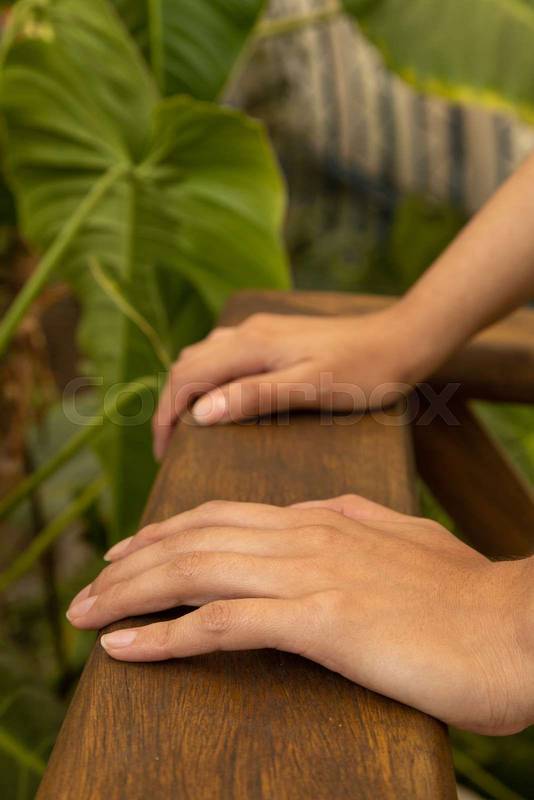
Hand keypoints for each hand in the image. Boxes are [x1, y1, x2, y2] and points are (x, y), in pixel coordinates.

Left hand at [67, 494, 532, 734]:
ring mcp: (312, 573)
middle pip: (197, 539)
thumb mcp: (407, 541)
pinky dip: (166, 634)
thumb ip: (359, 521)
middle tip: (91, 582)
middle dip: (134, 562)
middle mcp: (309, 535)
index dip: (171, 532)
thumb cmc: (469, 597)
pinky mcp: (321, 619)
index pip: (226, 518)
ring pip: (196, 572)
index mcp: (326, 518)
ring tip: (84, 612)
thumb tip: (324, 511)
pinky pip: (223, 624)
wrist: (520, 624)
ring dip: (131, 593)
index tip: (132, 552)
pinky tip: (125, 645)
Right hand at [152, 305, 429, 459]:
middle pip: (188, 364)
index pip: (186, 377)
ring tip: (188, 426)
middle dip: (170, 404)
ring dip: (188, 388)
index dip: (165, 415)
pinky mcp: (276, 334)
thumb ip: (254, 397)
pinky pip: (225, 352)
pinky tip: (221, 395)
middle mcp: (248, 331)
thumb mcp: (310, 388)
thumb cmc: (364, 371)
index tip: (163, 454)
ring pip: (205, 355)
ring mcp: (262, 329)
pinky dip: (209, 376)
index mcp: (250, 345)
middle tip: (170, 448)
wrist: (402, 339)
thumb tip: (200, 413)